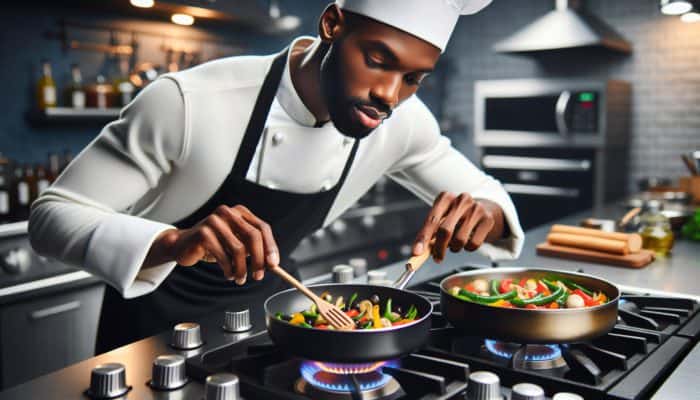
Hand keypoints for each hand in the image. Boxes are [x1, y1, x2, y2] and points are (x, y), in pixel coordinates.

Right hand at [149, 205, 278, 284]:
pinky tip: (228, 274)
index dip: (271, 246)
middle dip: (259, 260)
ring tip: (240, 278)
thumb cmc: (213, 244)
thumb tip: (272, 264)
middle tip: (259, 276)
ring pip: (239, 249)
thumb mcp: (236, 244)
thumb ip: (253, 249)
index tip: (274, 264)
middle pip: (253, 236)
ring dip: (242, 269)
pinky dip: (228, 269)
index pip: (262, 228)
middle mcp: (228, 213)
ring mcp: (214, 221)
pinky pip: (223, 256)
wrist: (183, 245)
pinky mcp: (203, 233)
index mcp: (240, 212)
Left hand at [412, 192, 503, 261]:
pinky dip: (468, 248)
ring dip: (455, 248)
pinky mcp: (488, 219)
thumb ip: (431, 232)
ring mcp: (476, 208)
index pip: (431, 220)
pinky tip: (468, 241)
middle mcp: (461, 200)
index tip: (416, 252)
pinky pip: (473, 244)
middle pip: (445, 231)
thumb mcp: (443, 218)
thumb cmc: (458, 216)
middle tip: (437, 258)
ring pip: (460, 240)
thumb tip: (419, 251)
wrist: (485, 210)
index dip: (423, 238)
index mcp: (445, 198)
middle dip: (439, 248)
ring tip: (455, 244)